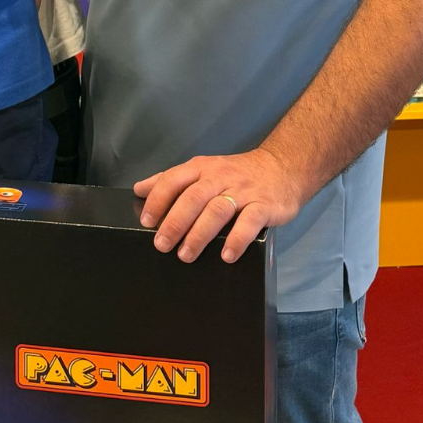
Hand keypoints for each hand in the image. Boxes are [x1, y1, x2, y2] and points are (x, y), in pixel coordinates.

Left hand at [133, 146, 303, 263]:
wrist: (283, 167)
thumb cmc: (236, 174)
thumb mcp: (203, 170)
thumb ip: (172, 180)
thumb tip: (140, 189)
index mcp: (201, 168)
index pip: (174, 179)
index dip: (158, 199)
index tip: (147, 221)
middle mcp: (220, 177)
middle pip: (193, 198)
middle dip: (175, 222)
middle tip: (162, 245)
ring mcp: (243, 191)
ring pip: (217, 210)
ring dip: (200, 234)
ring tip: (186, 255)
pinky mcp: (264, 205)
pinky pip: (250, 222)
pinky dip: (237, 239)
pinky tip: (226, 256)